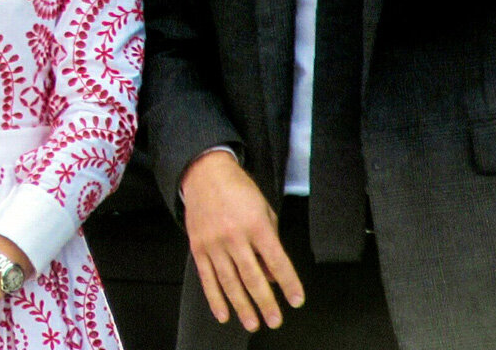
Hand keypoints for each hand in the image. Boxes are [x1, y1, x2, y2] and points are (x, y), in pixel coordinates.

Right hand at [180, 150, 303, 331]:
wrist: (205, 173)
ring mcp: (214, 243)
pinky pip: (207, 278)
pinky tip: (223, 314)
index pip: (277, 260)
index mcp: (256, 224)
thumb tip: (272, 272)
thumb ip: (271, 239)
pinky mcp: (198, 247)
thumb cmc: (238, 188)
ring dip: (242, 306)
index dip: (288, 282)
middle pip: (253, 277)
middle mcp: (235, 235)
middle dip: (266, 302)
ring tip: (252, 323)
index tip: (296, 300)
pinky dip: (215, 299)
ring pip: (230, 282)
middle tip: (275, 320)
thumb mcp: (264, 207)